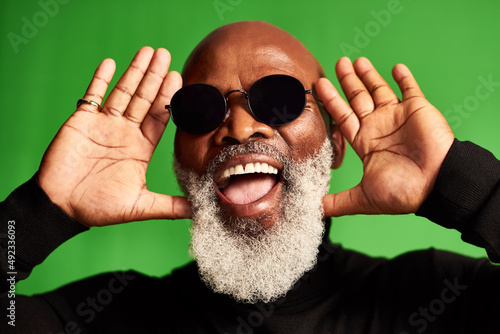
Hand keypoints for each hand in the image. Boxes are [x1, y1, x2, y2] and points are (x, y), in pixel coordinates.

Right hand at [38, 47, 191, 226]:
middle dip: (155, 77)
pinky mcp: (82, 121)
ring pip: (123, 93)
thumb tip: (197, 211)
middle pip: (144, 99)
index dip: (168, 98)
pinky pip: (92, 96)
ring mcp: (104, 125)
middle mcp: (125, 132)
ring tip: (147, 51)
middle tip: (166, 55)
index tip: (179, 78)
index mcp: (141, 148)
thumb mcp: (140, 207)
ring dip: (134, 72)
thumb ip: (168, 206)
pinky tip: (111, 63)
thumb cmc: (99, 208)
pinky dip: (100, 80)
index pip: (159, 117)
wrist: (62, 207)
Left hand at [317, 57, 453, 216]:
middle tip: (337, 64)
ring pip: (379, 89)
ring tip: (355, 60)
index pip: (342, 116)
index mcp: (365, 141)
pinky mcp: (417, 109)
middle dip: (347, 81)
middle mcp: (378, 126)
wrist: (435, 186)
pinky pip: (410, 89)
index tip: (319, 85)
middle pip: (358, 98)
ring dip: (368, 75)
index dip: (330, 101)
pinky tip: (395, 67)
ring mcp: (398, 116)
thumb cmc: (402, 193)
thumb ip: (337, 202)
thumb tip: (312, 210)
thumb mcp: (362, 199)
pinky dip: (403, 78)